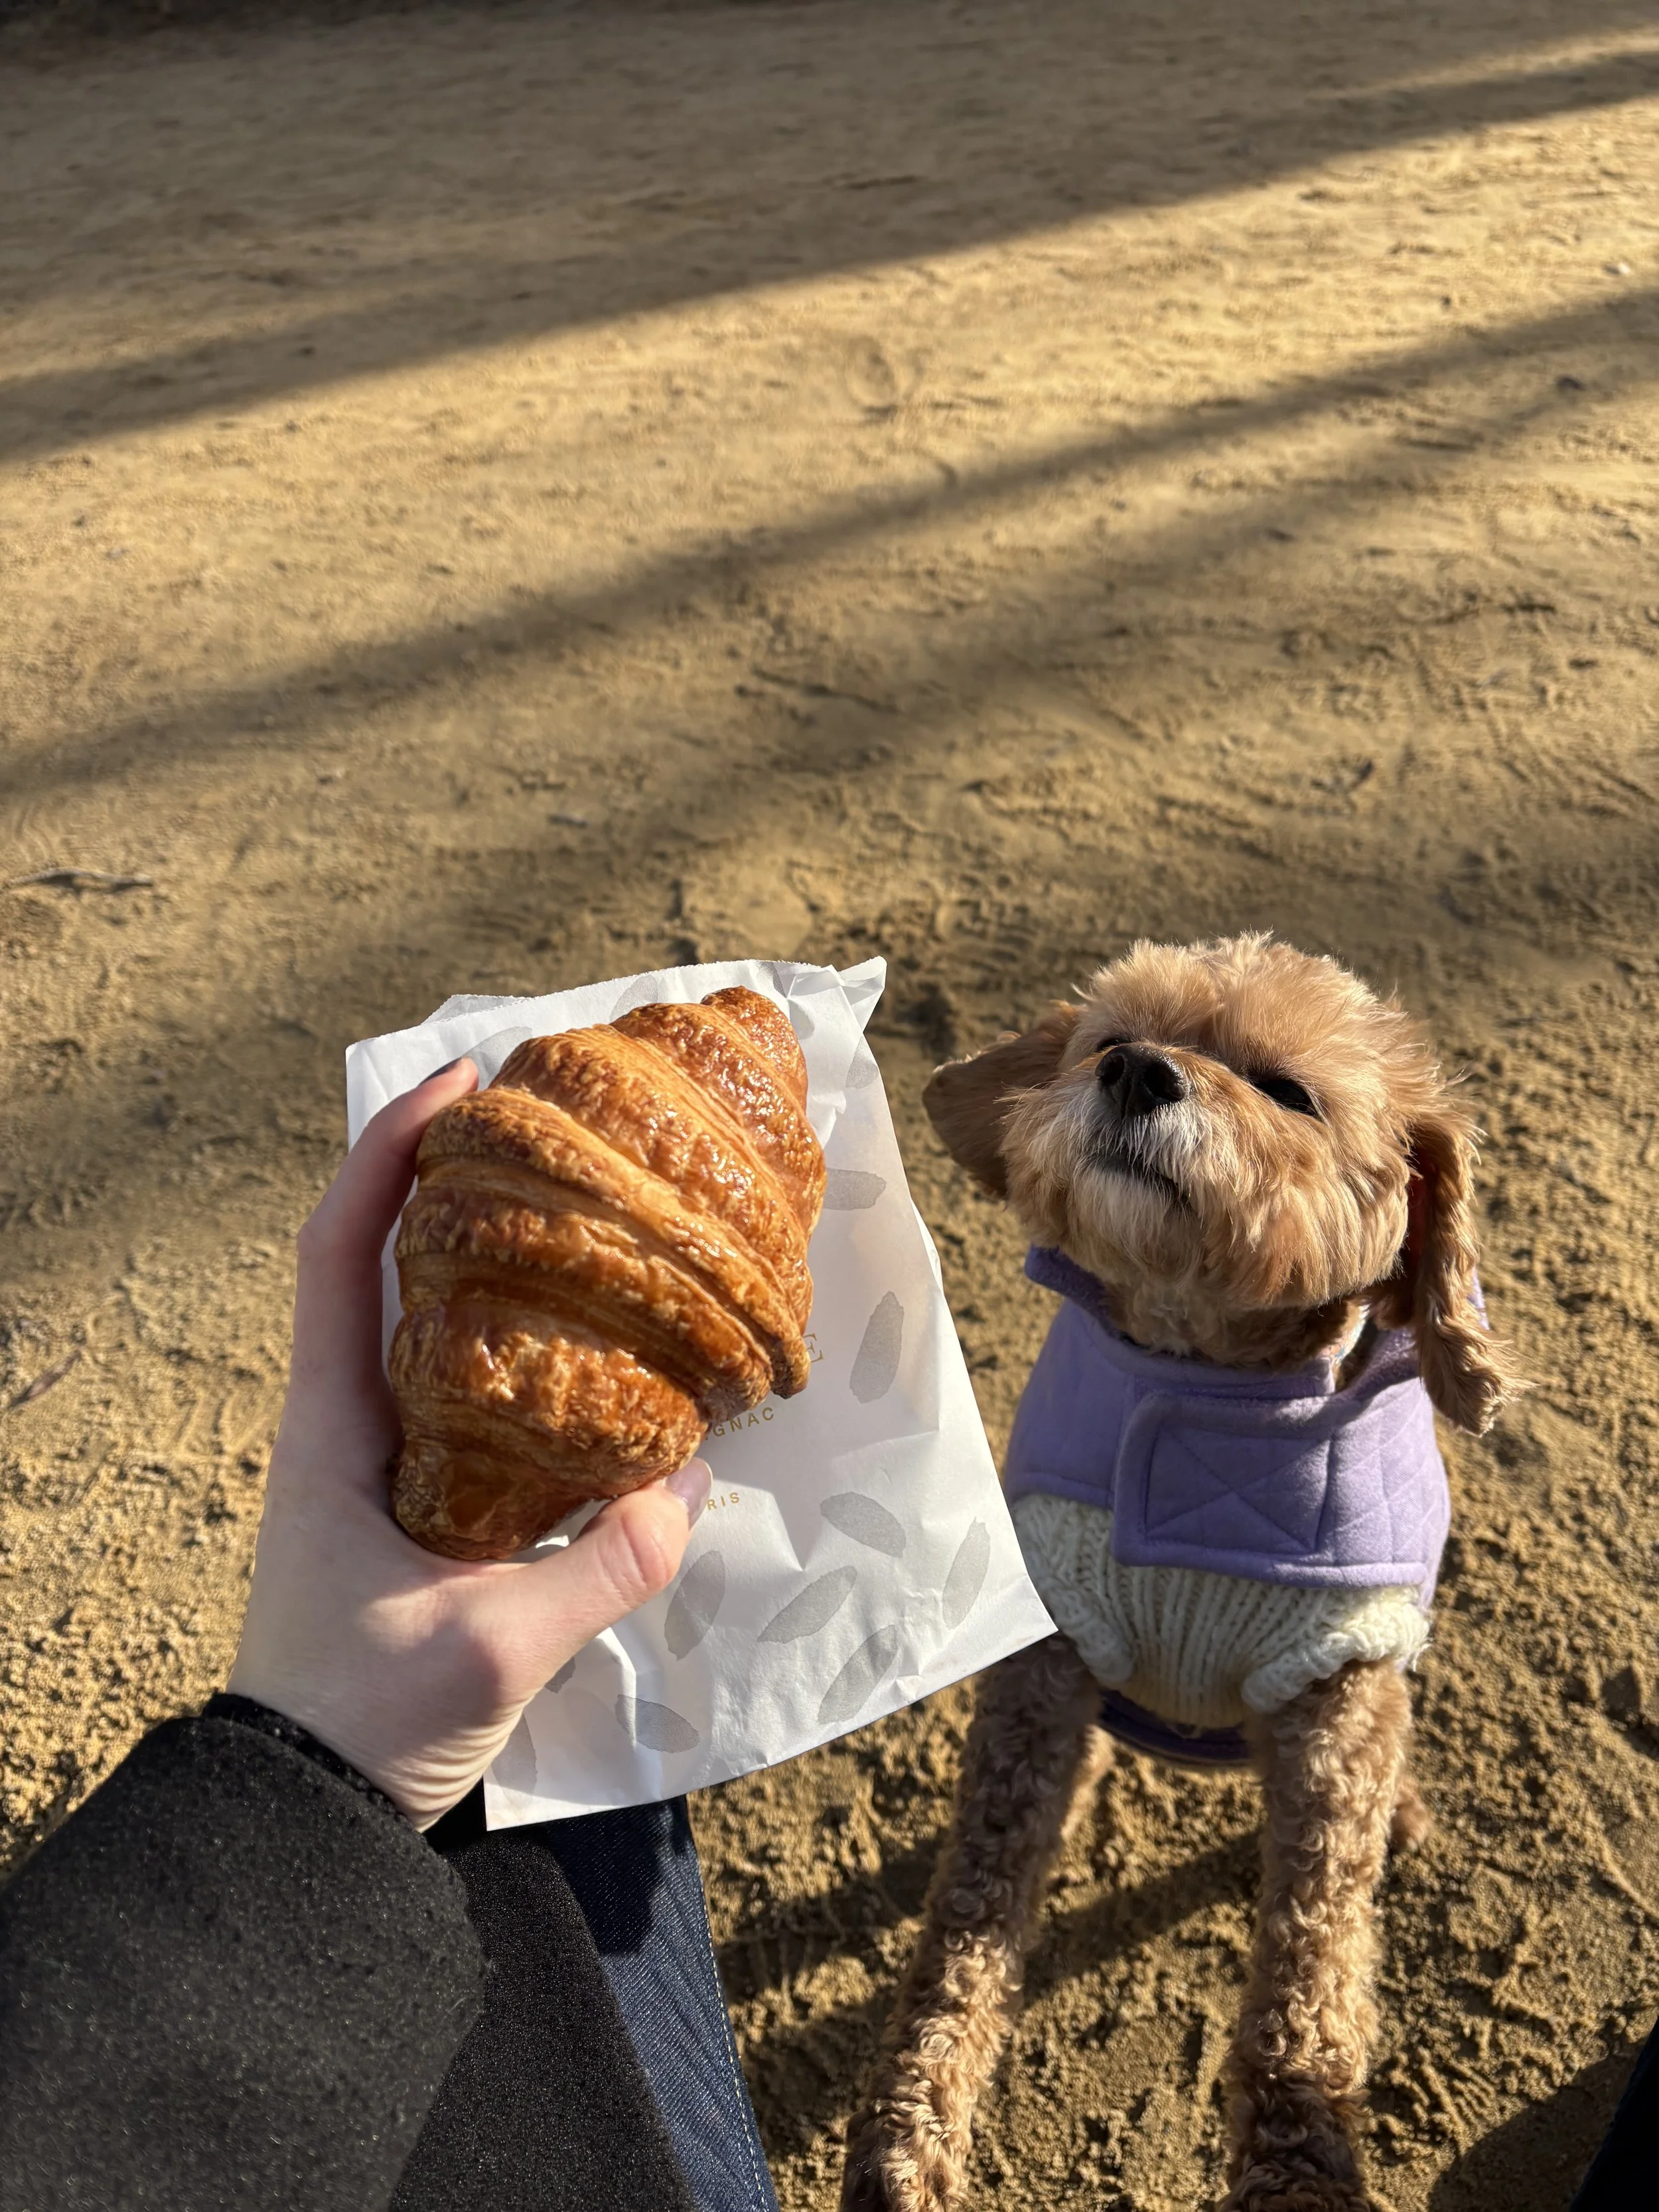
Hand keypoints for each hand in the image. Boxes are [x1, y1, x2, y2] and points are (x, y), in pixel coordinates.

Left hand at [228, 1059, 708, 1825]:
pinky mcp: (435, 1503)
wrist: (310, 1813)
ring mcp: (396, 1459)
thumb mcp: (488, 1650)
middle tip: (560, 1120)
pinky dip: (542, 1350)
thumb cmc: (365, 1720)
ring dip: (509, 1254)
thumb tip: (695, 1485)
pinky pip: (491, 1396)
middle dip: (466, 1174)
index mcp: (337, 1423)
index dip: (387, 1152)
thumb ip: (597, 1570)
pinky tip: (615, 1352)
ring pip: (450, 1322)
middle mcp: (358, 1419)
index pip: (341, 1249)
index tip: (460, 1080)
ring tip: (600, 1207)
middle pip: (397, 1257)